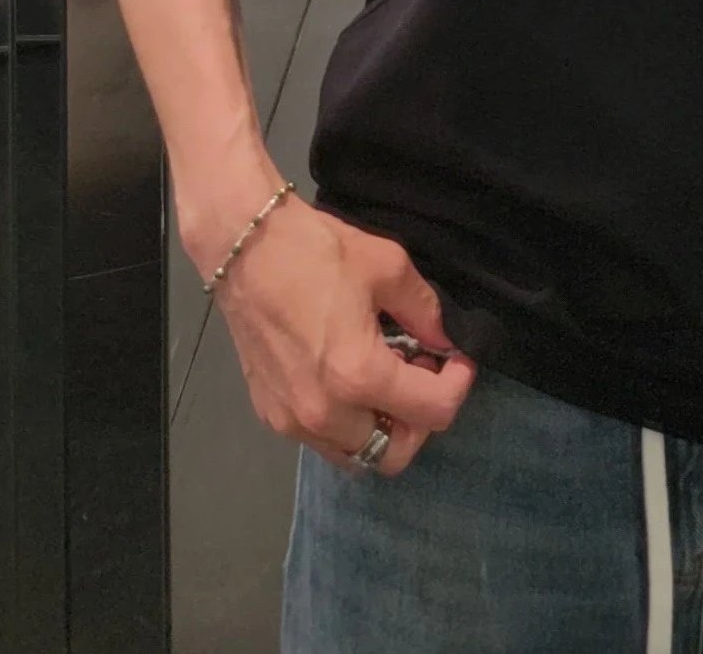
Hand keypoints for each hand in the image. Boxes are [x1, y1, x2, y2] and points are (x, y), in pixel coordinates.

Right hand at [204, 198, 476, 475]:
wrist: (244, 248)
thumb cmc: (316, 251)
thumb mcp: (389, 267)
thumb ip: (426, 312)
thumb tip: (446, 341)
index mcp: (358, 376)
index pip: (433, 412)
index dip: (458, 385)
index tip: (458, 358)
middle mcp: (324, 413)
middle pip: (396, 453)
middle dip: (420, 418)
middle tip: (421, 372)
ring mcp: (291, 421)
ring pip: (357, 455)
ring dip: (383, 427)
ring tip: (386, 377)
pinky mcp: (269, 415)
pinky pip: (324, 440)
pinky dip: (348, 422)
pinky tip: (349, 377)